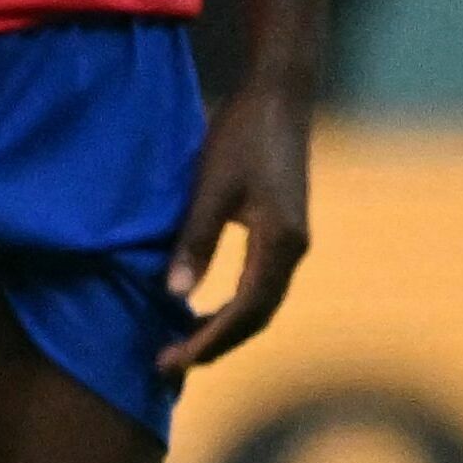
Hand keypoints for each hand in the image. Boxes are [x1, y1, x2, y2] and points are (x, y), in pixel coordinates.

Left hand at [160, 80, 312, 367]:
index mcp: (280, 242)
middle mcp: (294, 248)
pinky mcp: (284, 230)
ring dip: (225, 328)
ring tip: (183, 347)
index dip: (210, 341)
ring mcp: (292, 241)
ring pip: (262, 302)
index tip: (173, 361)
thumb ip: (195, 241)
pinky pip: (260, 283)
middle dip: (216, 343)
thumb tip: (176, 295)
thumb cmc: (241, 136)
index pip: (246, 310)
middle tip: (169, 364)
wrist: (279, 97)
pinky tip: (204, 310)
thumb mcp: (210, 187)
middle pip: (258, 315)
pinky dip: (233, 305)